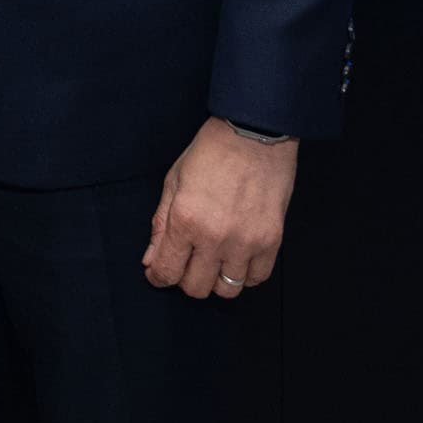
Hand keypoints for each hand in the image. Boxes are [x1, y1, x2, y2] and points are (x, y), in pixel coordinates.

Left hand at [143, 119, 296, 299]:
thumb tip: (151, 261)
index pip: (166, 272)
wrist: (254, 133)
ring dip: (216, 280)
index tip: (159, 272)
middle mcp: (215, 237)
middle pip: (196, 288)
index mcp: (185, 220)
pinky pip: (256, 278)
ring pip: (227, 290)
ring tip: (214, 260)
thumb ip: (161, 225)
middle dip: (185, 279)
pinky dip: (244, 275)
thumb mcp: (174, 181)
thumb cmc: (211, 151)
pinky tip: (237, 258)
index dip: (158, 277)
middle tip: (187, 262)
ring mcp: (245, 242)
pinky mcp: (271, 241)